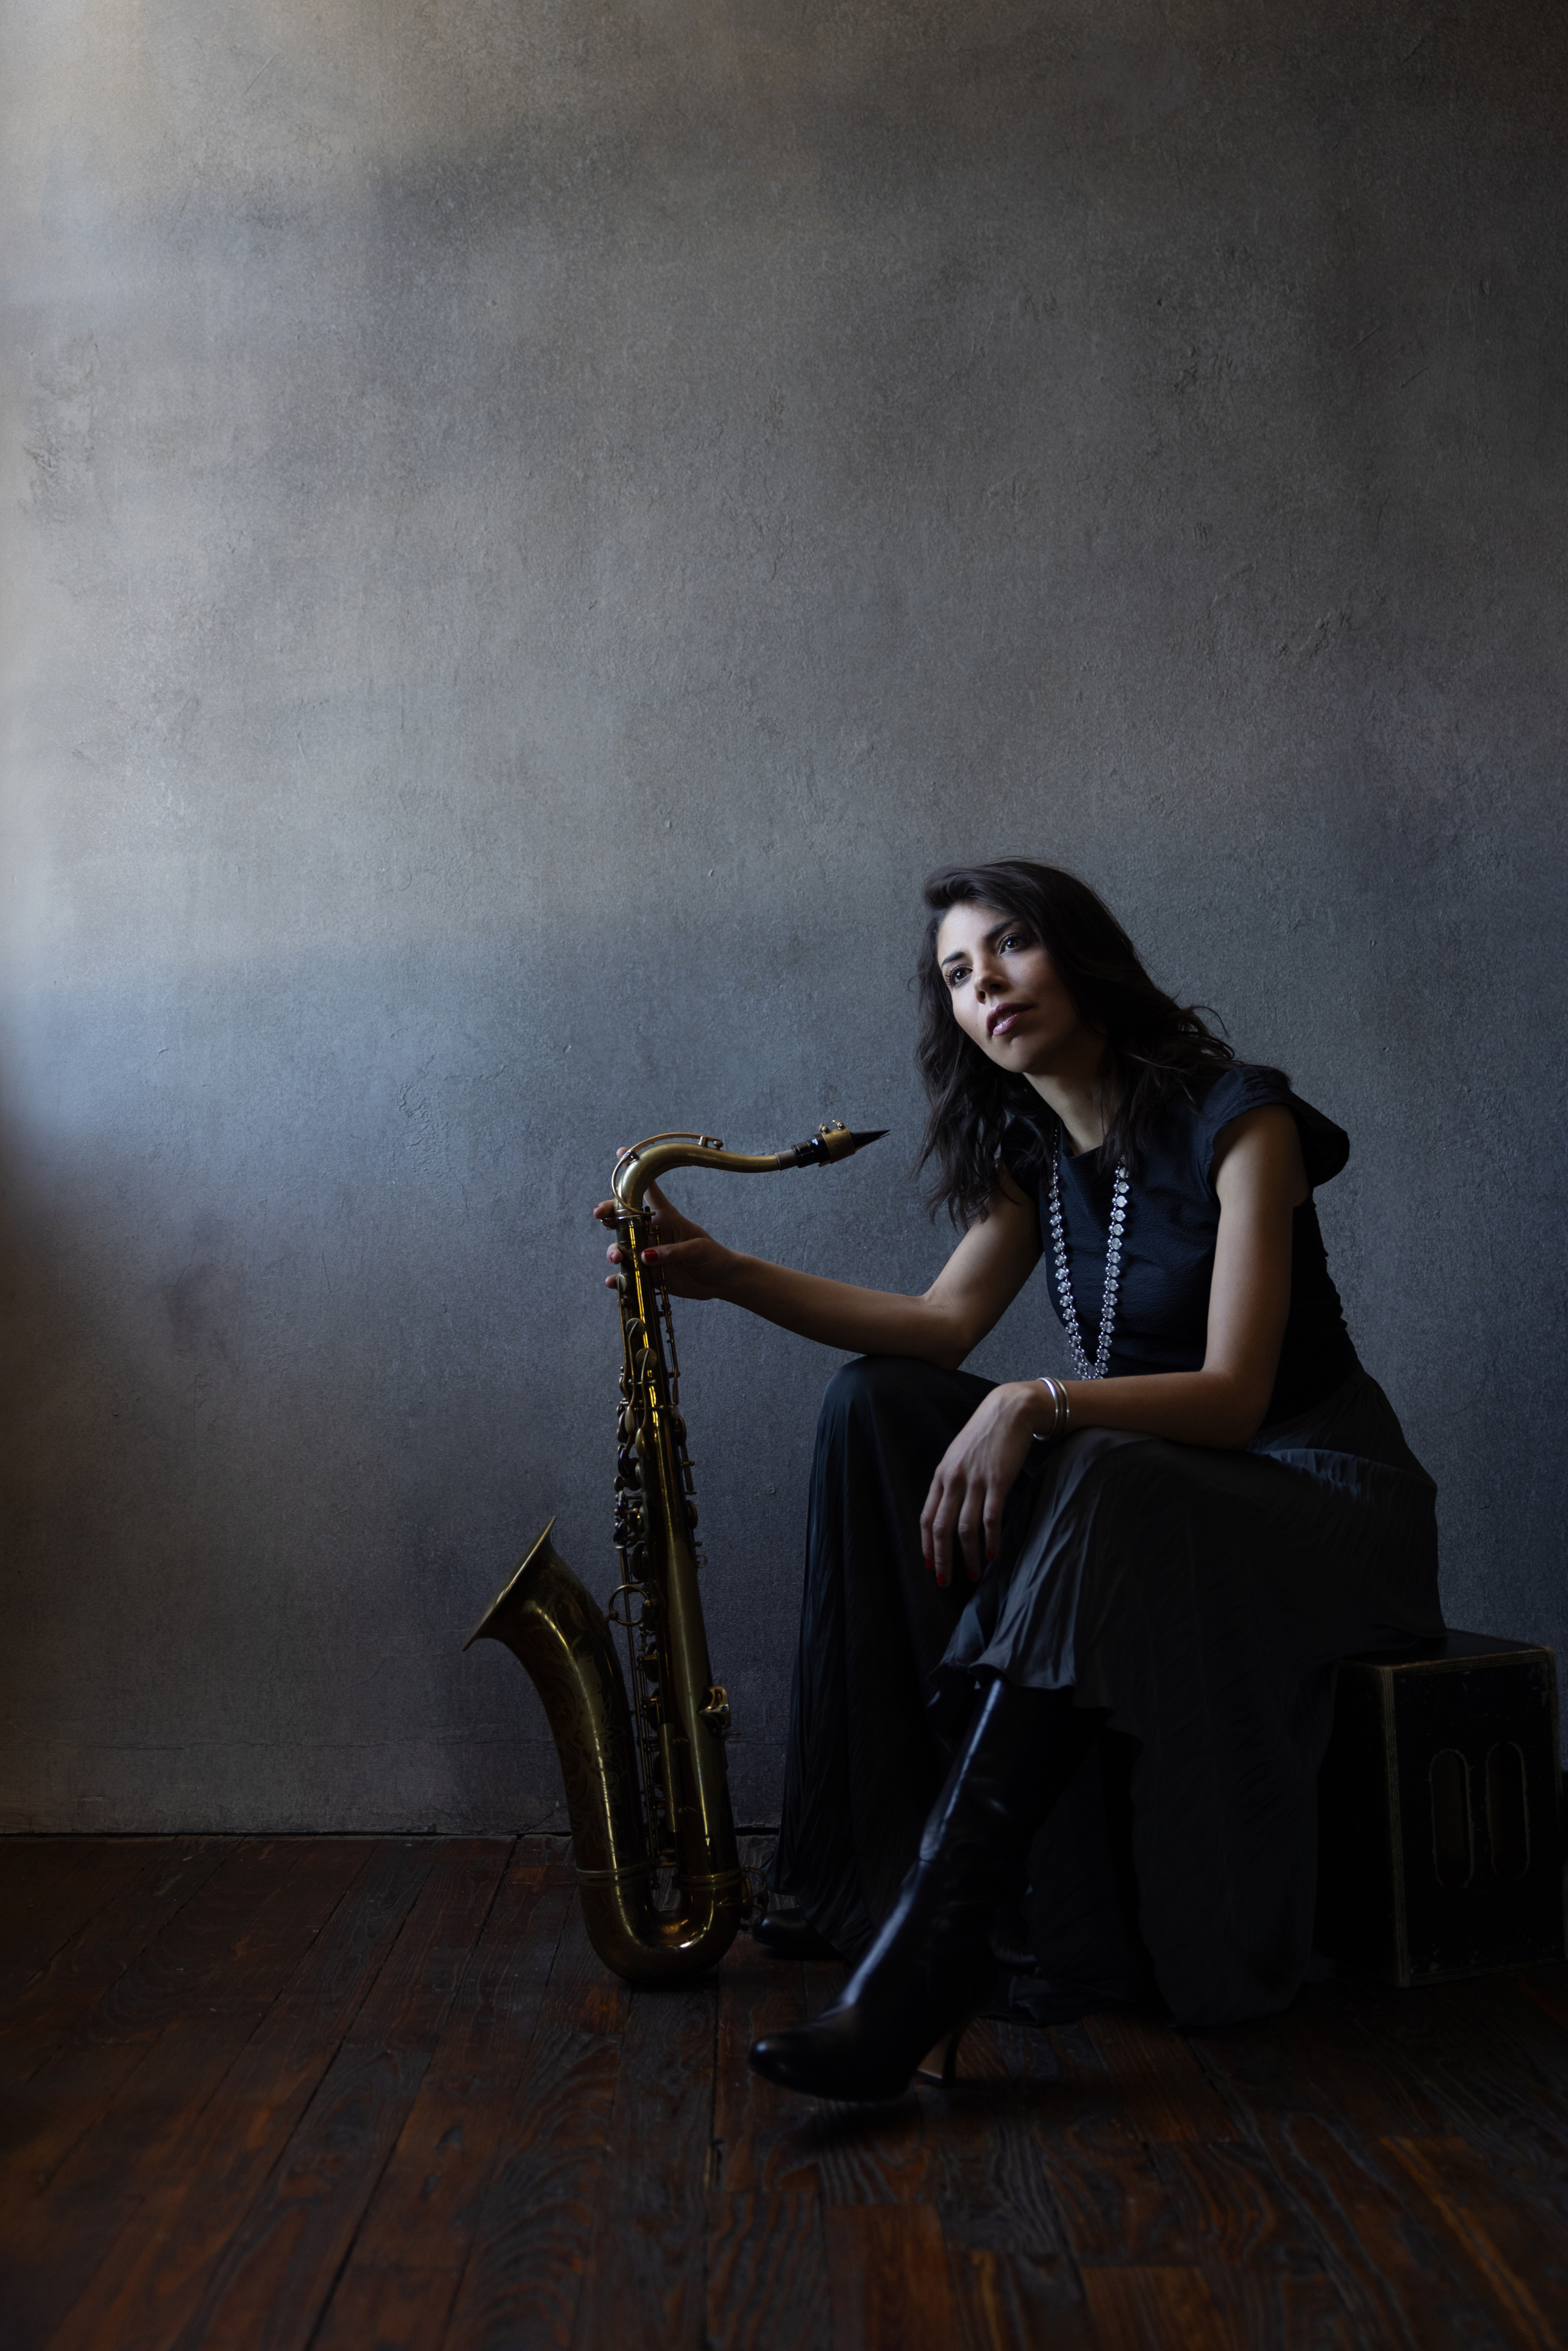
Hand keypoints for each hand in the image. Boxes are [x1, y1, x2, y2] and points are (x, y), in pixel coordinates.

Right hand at [593, 1152, 738, 1301]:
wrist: (720, 1281)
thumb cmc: (713, 1256)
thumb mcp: (697, 1248)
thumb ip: (673, 1251)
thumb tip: (646, 1256)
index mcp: (666, 1218)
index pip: (648, 1191)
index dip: (635, 1172)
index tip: (621, 1153)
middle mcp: (652, 1233)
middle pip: (623, 1219)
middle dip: (607, 1214)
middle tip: (599, 1215)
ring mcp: (648, 1254)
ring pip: (621, 1247)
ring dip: (613, 1251)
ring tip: (616, 1258)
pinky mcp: (648, 1275)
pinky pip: (628, 1275)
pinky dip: (617, 1279)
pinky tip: (611, 1282)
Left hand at [919, 1384, 1042, 1586]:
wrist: (1009, 1410)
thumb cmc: (985, 1434)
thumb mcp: (958, 1455)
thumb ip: (951, 1480)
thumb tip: (947, 1508)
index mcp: (941, 1475)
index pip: (927, 1517)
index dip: (926, 1545)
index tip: (928, 1566)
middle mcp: (953, 1480)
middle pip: (941, 1528)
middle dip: (941, 1559)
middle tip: (944, 1582)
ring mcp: (975, 1482)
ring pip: (965, 1529)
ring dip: (968, 1556)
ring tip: (973, 1574)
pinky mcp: (997, 1482)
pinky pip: (990, 1519)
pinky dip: (990, 1540)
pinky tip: (992, 1555)